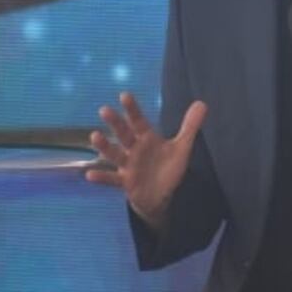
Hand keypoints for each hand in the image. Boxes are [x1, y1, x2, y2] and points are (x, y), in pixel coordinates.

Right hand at [85, 92, 206, 230]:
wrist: (160, 195)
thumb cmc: (167, 167)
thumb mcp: (181, 147)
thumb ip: (190, 126)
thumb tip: (202, 103)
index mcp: (147, 138)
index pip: (139, 121)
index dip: (132, 109)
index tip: (124, 95)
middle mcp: (134, 149)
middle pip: (124, 134)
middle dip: (115, 123)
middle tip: (104, 109)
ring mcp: (128, 166)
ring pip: (114, 154)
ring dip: (105, 146)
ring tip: (94, 136)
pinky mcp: (125, 183)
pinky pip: (112, 180)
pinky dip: (102, 177)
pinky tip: (89, 175)